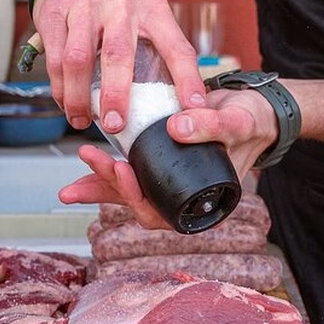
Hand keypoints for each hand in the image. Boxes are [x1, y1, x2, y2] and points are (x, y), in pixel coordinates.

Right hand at [32, 0, 205, 131]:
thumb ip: (159, 58)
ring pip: (79, 59)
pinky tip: (67, 103)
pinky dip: (61, 88)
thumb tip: (175, 108)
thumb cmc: (115, 14)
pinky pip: (55, 58)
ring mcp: (86, 6)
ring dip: (80, 97)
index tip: (192, 108)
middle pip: (119, 54)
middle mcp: (122, 4)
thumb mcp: (146, 23)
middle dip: (117, 95)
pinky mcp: (56, 13)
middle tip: (115, 124)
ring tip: (83, 120)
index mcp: (153, 9)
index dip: (187, 79)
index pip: (177, 48)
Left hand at [58, 87, 279, 229]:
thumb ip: (212, 125)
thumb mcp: (237, 123)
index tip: (124, 170)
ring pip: (130, 193)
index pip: (164, 215)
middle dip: (110, 186)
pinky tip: (87, 163)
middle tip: (93, 159)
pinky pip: (130, 174)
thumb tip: (176, 128)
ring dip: (100, 185)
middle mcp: (184, 202)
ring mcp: (170, 187)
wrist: (249, 109)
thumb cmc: (249, 121)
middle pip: (140, 205)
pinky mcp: (160, 168)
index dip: (139, 199)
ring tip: (73, 180)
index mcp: (205, 206)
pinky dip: (106, 172)